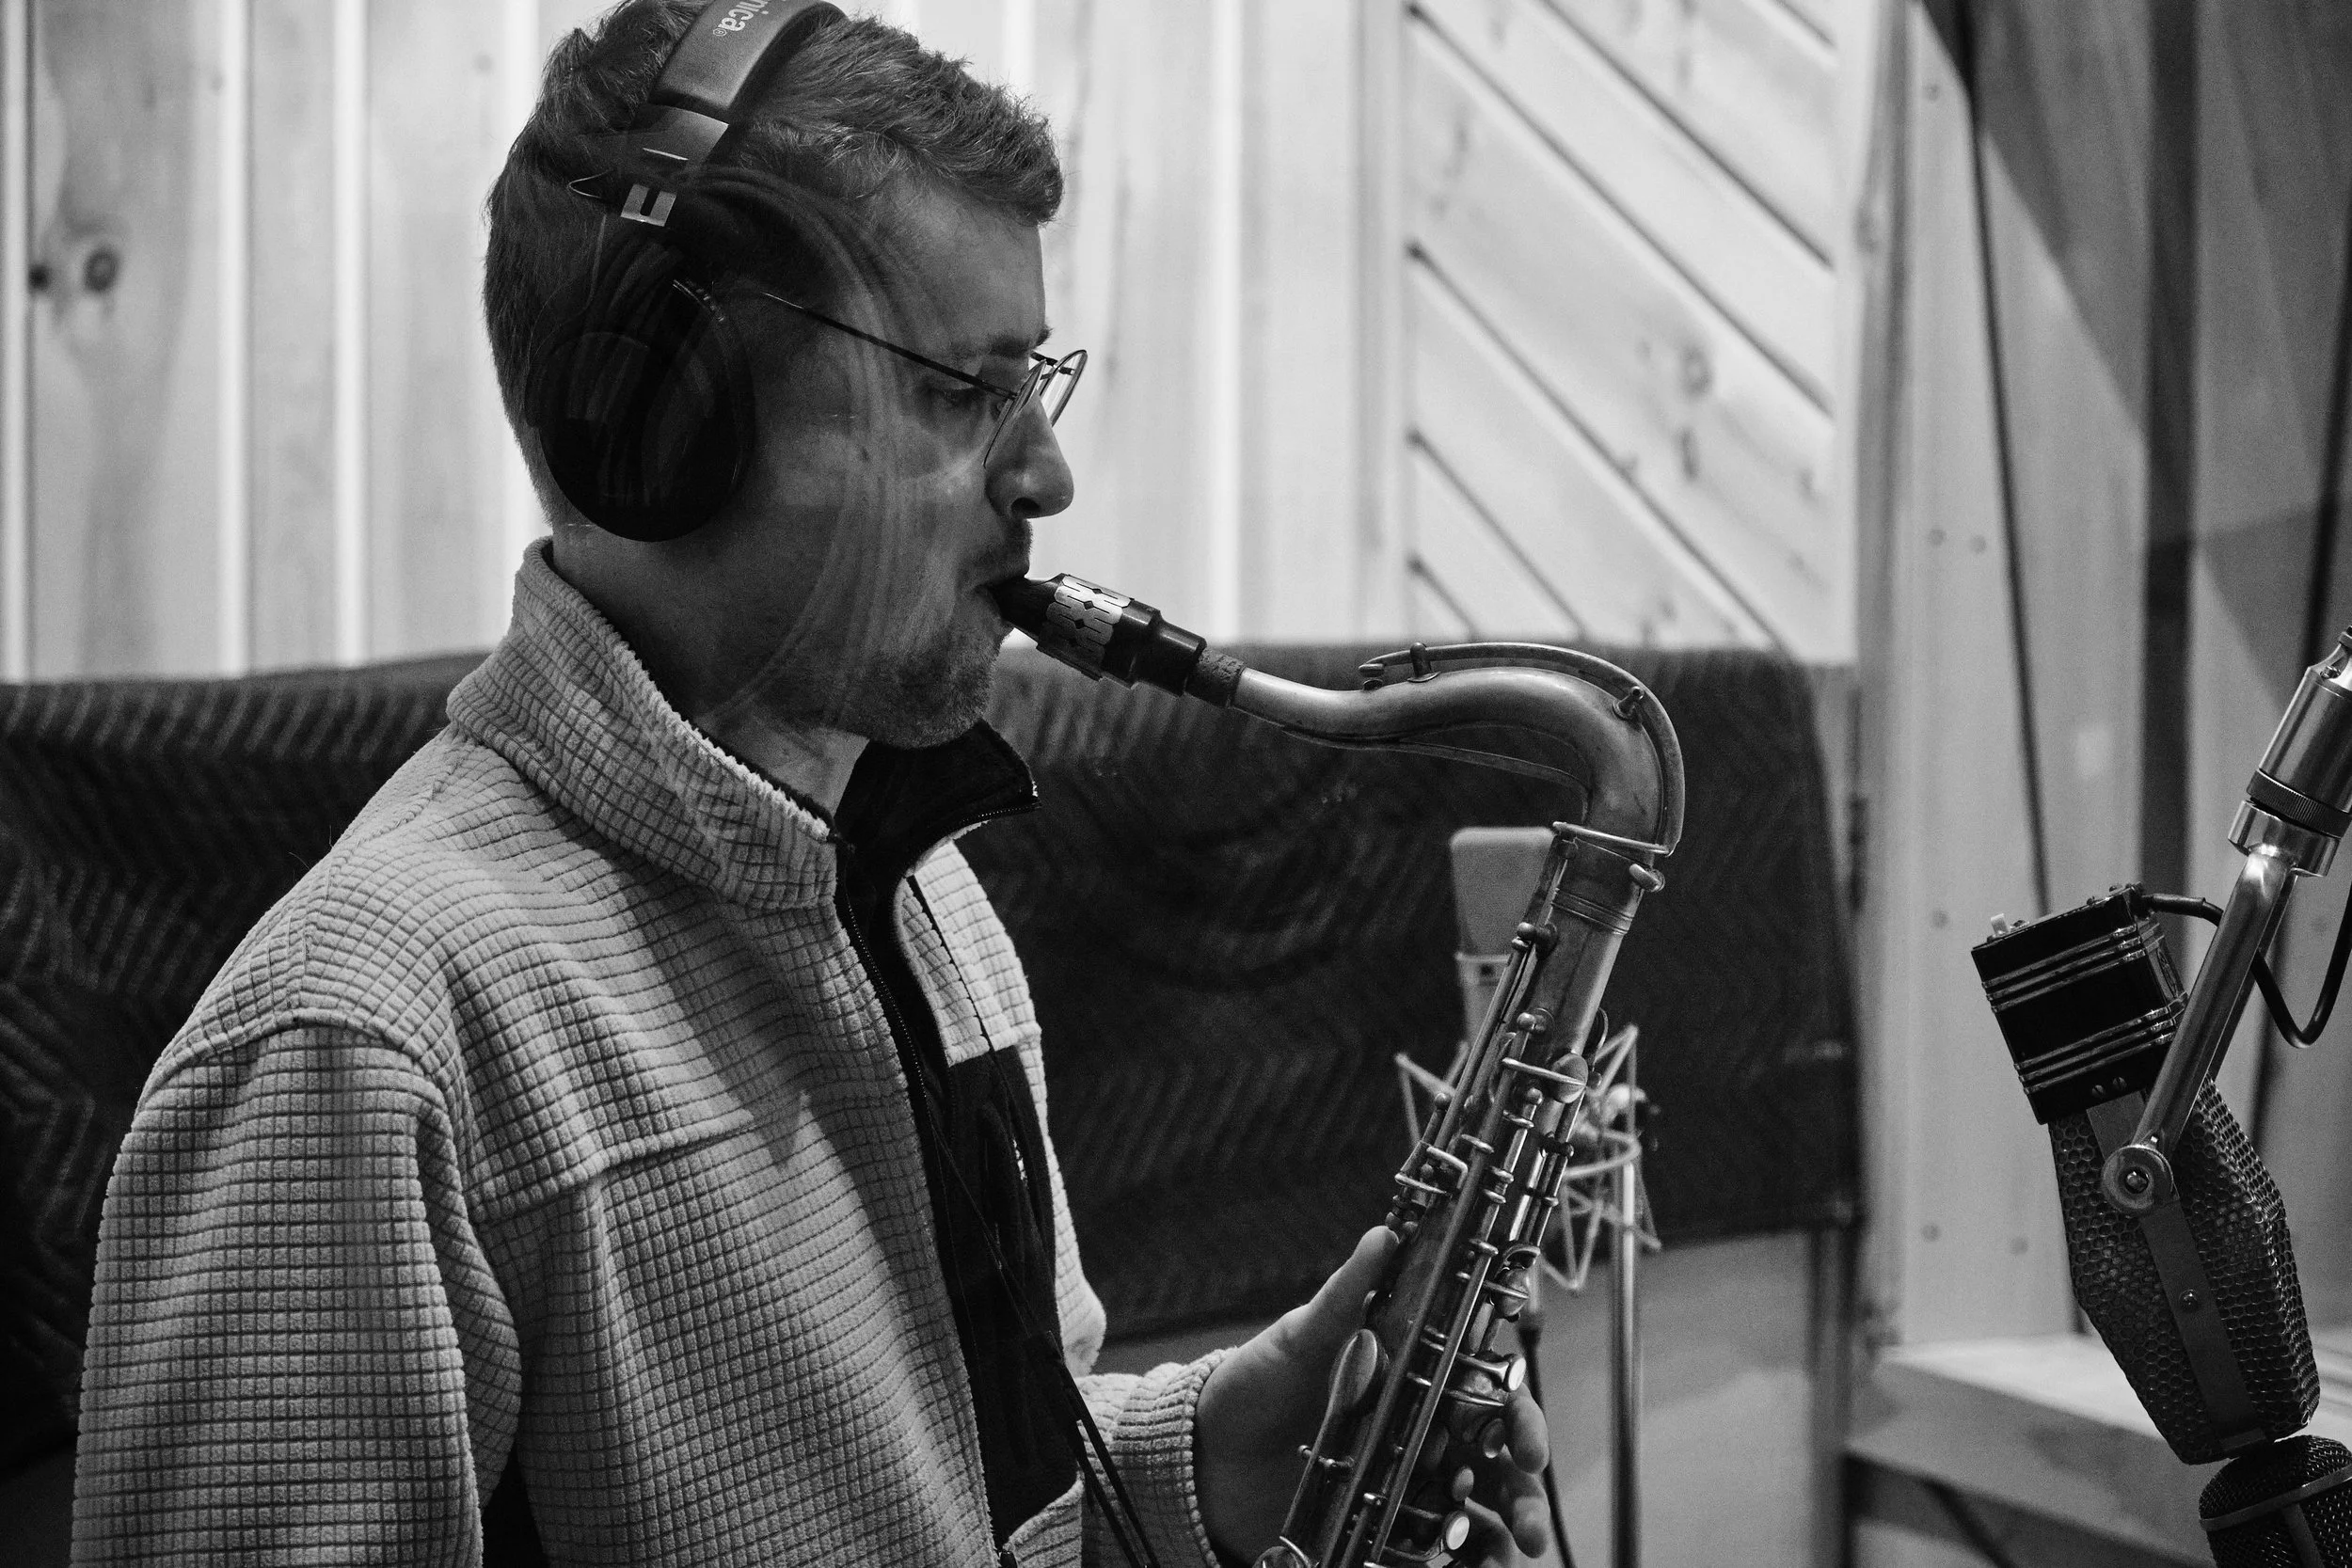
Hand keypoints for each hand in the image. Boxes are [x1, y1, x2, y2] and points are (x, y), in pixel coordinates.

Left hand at [1195, 1226, 1553, 1564]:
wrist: (1202, 1457)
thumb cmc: (1254, 1386)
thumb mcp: (1299, 1338)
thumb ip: (1345, 1295)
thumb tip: (1382, 1236)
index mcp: (1413, 1379)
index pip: (1485, 1391)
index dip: (1516, 1414)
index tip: (1525, 1441)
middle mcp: (1418, 1431)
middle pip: (1495, 1457)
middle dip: (1524, 1487)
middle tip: (1530, 1521)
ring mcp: (1401, 1482)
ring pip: (1475, 1508)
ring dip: (1503, 1529)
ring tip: (1511, 1550)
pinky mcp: (1378, 1526)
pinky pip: (1431, 1548)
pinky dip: (1458, 1558)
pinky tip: (1463, 1566)